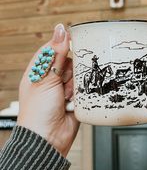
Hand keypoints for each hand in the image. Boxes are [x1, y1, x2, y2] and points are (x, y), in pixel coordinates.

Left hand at [17, 24, 79, 156]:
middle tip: (62, 81)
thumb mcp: (46, 78)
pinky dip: (81, 94)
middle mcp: (52, 79)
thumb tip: (60, 29)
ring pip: (79, 75)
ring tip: (65, 96)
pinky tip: (72, 101)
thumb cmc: (37, 111)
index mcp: (39, 71)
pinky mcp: (76, 99)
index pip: (52, 49)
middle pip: (69, 62)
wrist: (47, 139)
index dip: (62, 46)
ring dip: (74, 85)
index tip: (73, 43)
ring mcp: (64, 89)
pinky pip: (85, 89)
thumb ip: (56, 53)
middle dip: (68, 72)